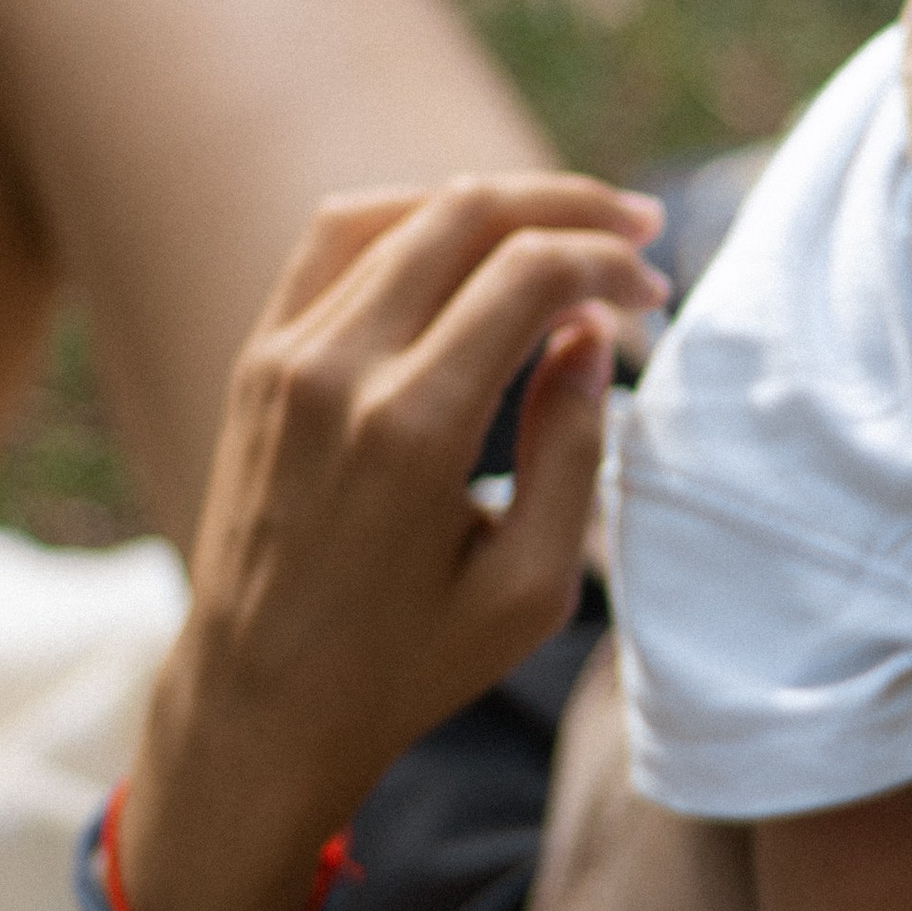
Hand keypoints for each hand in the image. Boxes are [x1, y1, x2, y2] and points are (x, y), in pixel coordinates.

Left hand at [124, 173, 665, 910]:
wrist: (256, 704)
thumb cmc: (406, 666)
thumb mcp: (528, 588)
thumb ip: (572, 450)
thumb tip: (591, 334)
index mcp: (411, 428)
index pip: (528, 273)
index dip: (609, 263)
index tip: (655, 294)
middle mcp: (337, 371)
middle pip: (466, 214)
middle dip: (566, 208)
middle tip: (637, 228)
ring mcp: (284, 356)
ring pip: (397, 213)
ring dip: (492, 205)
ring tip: (562, 225)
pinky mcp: (258, 361)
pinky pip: (334, 242)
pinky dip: (412, 220)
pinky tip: (467, 242)